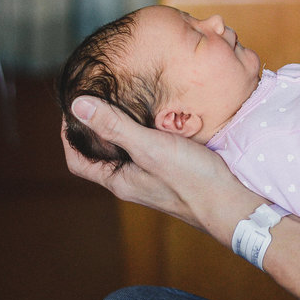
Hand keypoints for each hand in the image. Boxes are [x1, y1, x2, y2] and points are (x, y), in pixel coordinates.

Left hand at [62, 96, 259, 236]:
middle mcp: (131, 182)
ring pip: (127, 151)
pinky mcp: (171, 172)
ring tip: (126, 99)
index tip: (71, 108)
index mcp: (118, 180)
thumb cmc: (190, 179)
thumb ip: (114, 126)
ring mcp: (152, 178)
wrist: (231, 203)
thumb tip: (77, 106)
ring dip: (122, 127)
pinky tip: (158, 116)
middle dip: (95, 127)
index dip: (68, 136)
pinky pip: (149, 150)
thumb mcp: (149, 147)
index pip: (77, 161)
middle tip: (98, 96)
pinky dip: (146, 131)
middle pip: (101, 155)